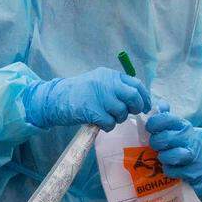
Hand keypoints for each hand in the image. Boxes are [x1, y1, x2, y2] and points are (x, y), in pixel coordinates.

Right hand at [23, 68, 150, 130]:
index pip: (136, 84)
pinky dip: (107, 126)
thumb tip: (137, 98)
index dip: (145, 97)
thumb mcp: (99, 82)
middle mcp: (107, 83)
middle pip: (133, 97)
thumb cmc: (79, 92)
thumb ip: (116, 87)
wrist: (55, 98)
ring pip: (122, 112)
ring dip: (118, 119)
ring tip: (107, 117)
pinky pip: (110, 123)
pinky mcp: (93, 111)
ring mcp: (100, 96)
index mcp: (110, 75)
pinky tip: (99, 123)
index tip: (146, 106)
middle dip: (135, 108)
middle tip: (128, 113)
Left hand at [146, 101, 201, 184]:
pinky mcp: (193, 169)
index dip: (152, 124)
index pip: (164, 119)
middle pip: (164, 138)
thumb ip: (164, 116)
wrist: (197, 162)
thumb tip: (159, 105)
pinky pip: (173, 170)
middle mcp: (189, 136)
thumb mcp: (173, 128)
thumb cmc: (180, 143)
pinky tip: (170, 167)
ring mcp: (193, 153)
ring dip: (163, 157)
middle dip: (156, 144)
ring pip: (171, 155)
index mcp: (182, 124)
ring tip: (163, 157)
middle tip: (157, 146)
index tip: (150, 129)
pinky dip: (168, 170)